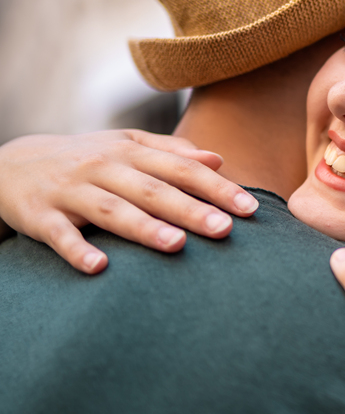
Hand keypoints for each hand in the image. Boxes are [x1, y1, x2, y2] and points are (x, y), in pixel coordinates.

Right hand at [0, 130, 258, 273]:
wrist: (9, 163)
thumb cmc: (85, 159)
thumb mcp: (125, 146)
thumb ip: (172, 152)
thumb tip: (218, 159)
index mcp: (130, 152)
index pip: (182, 169)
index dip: (217, 187)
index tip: (251, 208)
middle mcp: (103, 168)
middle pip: (153, 190)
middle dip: (190, 210)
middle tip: (225, 230)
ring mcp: (71, 191)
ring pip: (112, 210)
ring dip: (144, 228)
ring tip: (176, 245)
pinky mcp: (40, 215)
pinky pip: (60, 235)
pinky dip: (77, 250)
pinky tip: (99, 267)